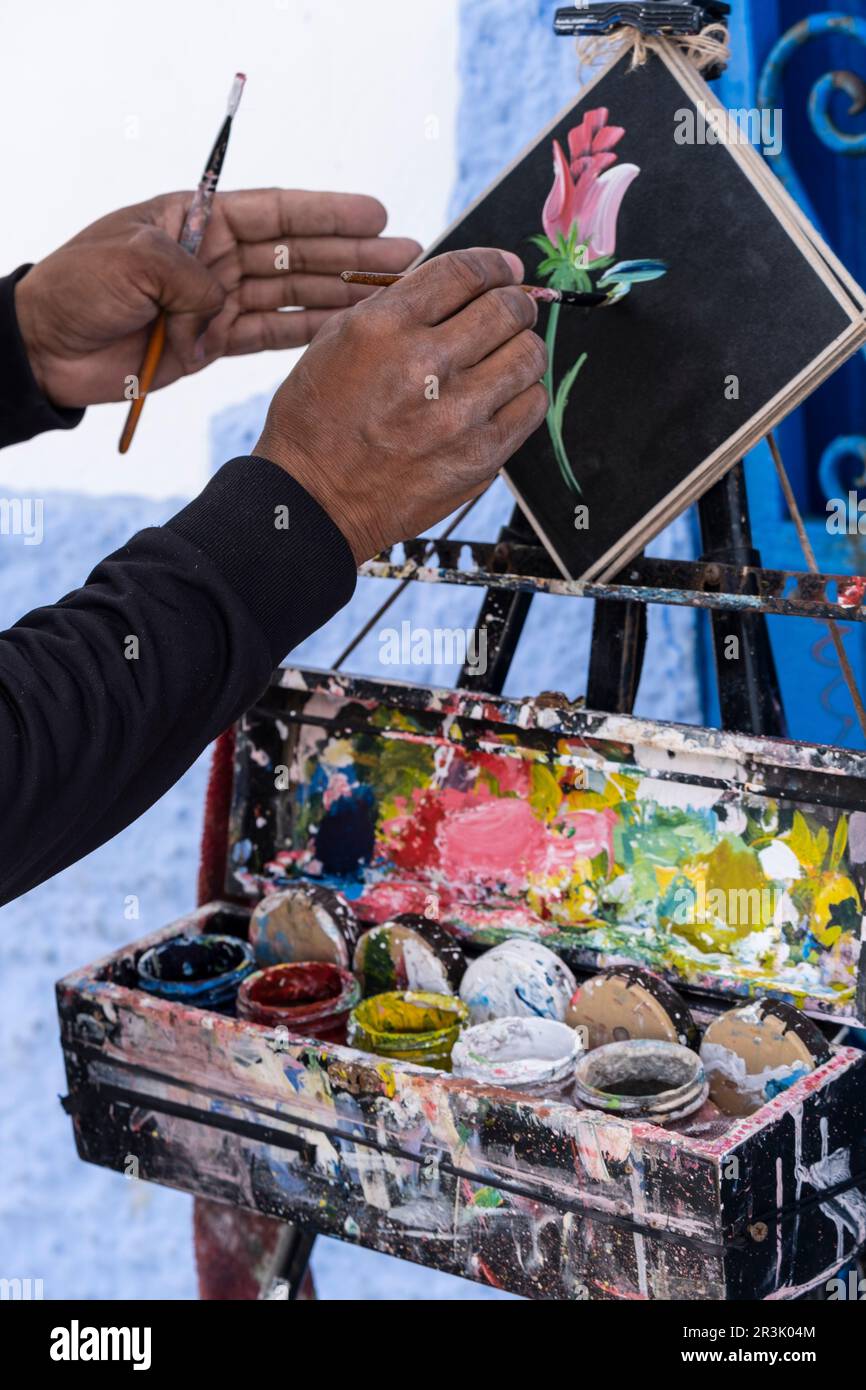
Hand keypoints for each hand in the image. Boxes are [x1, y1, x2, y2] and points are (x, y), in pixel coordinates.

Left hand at [13, 190, 419, 408]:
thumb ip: (187, 274)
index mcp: (196, 220)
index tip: (376, 212)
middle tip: (406, 257)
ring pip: (293, 296)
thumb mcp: (128, 259)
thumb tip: (223, 302)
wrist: (47, 350)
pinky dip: (309, 334)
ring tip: (393, 293)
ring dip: (343, 295)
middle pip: (297, 254)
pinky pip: (272, 335)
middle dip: (352, 255)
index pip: (274, 212)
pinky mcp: (213, 344)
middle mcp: (214, 258)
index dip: (327, 213)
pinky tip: (349, 330)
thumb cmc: (76, 288)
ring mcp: (217, 302)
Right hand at [255, 248, 548, 563]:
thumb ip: (396, 307)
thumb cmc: (319, 421)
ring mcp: (459, 414)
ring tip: (507, 354)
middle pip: (507, 309)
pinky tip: (503, 396)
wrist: (316, 499)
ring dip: (523, 347)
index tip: (505, 269)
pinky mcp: (481, 455)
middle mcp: (426, 366)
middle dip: (515, 301)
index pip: (465, 272)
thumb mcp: (337, 340)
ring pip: (529, 355)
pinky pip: (532, 405)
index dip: (495, 264)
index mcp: (385, 327)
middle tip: (511, 309)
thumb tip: (456, 286)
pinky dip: (524, 393)